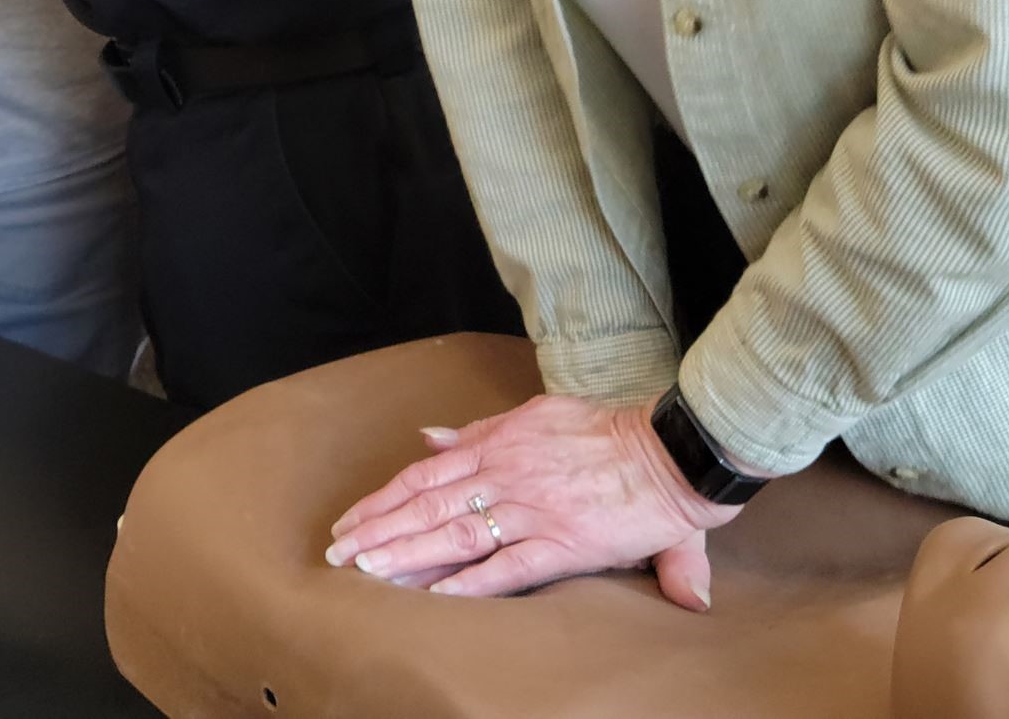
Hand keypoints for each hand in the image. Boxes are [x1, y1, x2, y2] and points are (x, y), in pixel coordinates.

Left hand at [322, 394, 737, 606]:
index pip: (426, 474)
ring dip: (409, 554)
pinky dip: (470, 582)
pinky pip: (508, 567)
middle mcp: (507, 475)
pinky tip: (436, 596)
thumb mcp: (537, 413)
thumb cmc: (608, 433)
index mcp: (500, 444)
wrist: (669, 448)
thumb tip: (429, 433)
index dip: (384, 499)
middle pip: (428, 504)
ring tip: (369, 572)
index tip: (350, 520)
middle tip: (339, 553)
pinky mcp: (564, 543)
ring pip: (456, 533)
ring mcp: (533, 510)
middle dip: (379, 530)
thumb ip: (481, 429)